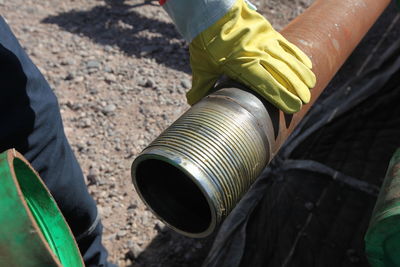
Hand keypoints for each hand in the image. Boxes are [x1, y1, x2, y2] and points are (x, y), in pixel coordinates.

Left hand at [187, 0, 315, 113]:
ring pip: (288, 59)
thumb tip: (193, 103)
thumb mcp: (201, 65)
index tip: (293, 107)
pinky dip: (298, 55)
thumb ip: (201, 85)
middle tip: (306, 100)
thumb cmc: (206, 40)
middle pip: (282, 73)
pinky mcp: (269, 32)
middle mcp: (257, 53)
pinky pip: (288, 45)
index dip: (281, 96)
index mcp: (242, 64)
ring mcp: (265, 41)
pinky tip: (308, 64)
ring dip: (301, 73)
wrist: (212, 10)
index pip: (266, 83)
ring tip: (311, 86)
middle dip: (296, 88)